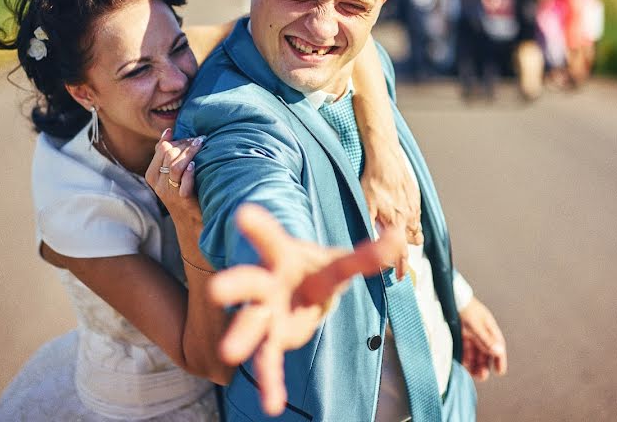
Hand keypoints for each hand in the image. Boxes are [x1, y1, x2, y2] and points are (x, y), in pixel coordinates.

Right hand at [145, 129, 204, 241]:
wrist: (190, 221)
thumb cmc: (181, 192)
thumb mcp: (169, 174)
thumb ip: (166, 155)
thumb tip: (168, 131)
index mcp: (152, 175)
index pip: (161, 149)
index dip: (177, 140)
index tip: (190, 136)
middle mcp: (158, 184)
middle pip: (168, 156)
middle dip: (184, 144)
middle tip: (199, 139)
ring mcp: (169, 193)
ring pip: (174, 167)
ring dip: (189, 153)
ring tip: (200, 144)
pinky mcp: (182, 201)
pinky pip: (183, 184)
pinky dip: (189, 173)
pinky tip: (195, 165)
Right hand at [209, 204, 402, 415]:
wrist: (302, 293)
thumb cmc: (317, 271)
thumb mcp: (341, 262)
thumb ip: (368, 254)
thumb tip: (400, 234)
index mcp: (281, 257)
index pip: (272, 240)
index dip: (259, 228)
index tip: (243, 214)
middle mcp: (267, 284)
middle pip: (250, 282)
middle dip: (234, 286)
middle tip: (216, 291)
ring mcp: (267, 313)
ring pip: (251, 324)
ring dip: (242, 337)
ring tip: (229, 353)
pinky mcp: (274, 340)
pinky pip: (270, 361)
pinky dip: (271, 382)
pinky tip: (272, 404)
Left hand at [360, 141, 422, 279]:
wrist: (386, 156)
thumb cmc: (373, 180)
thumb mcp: (365, 205)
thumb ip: (369, 226)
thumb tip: (371, 244)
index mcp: (397, 223)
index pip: (401, 252)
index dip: (400, 267)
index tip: (399, 278)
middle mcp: (409, 216)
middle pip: (412, 243)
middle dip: (405, 252)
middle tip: (399, 259)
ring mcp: (414, 205)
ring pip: (417, 229)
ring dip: (411, 237)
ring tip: (402, 240)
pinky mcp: (415, 195)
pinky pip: (416, 214)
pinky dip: (412, 221)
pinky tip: (404, 217)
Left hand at [459, 297, 506, 380]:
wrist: (449, 296)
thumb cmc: (465, 308)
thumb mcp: (476, 325)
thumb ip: (486, 339)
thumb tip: (499, 351)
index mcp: (489, 328)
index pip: (497, 346)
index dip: (499, 359)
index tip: (499, 372)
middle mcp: (481, 333)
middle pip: (485, 353)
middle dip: (485, 365)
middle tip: (482, 376)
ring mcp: (470, 335)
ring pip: (474, 354)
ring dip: (475, 364)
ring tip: (473, 374)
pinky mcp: (459, 336)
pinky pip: (464, 351)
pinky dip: (465, 359)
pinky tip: (464, 366)